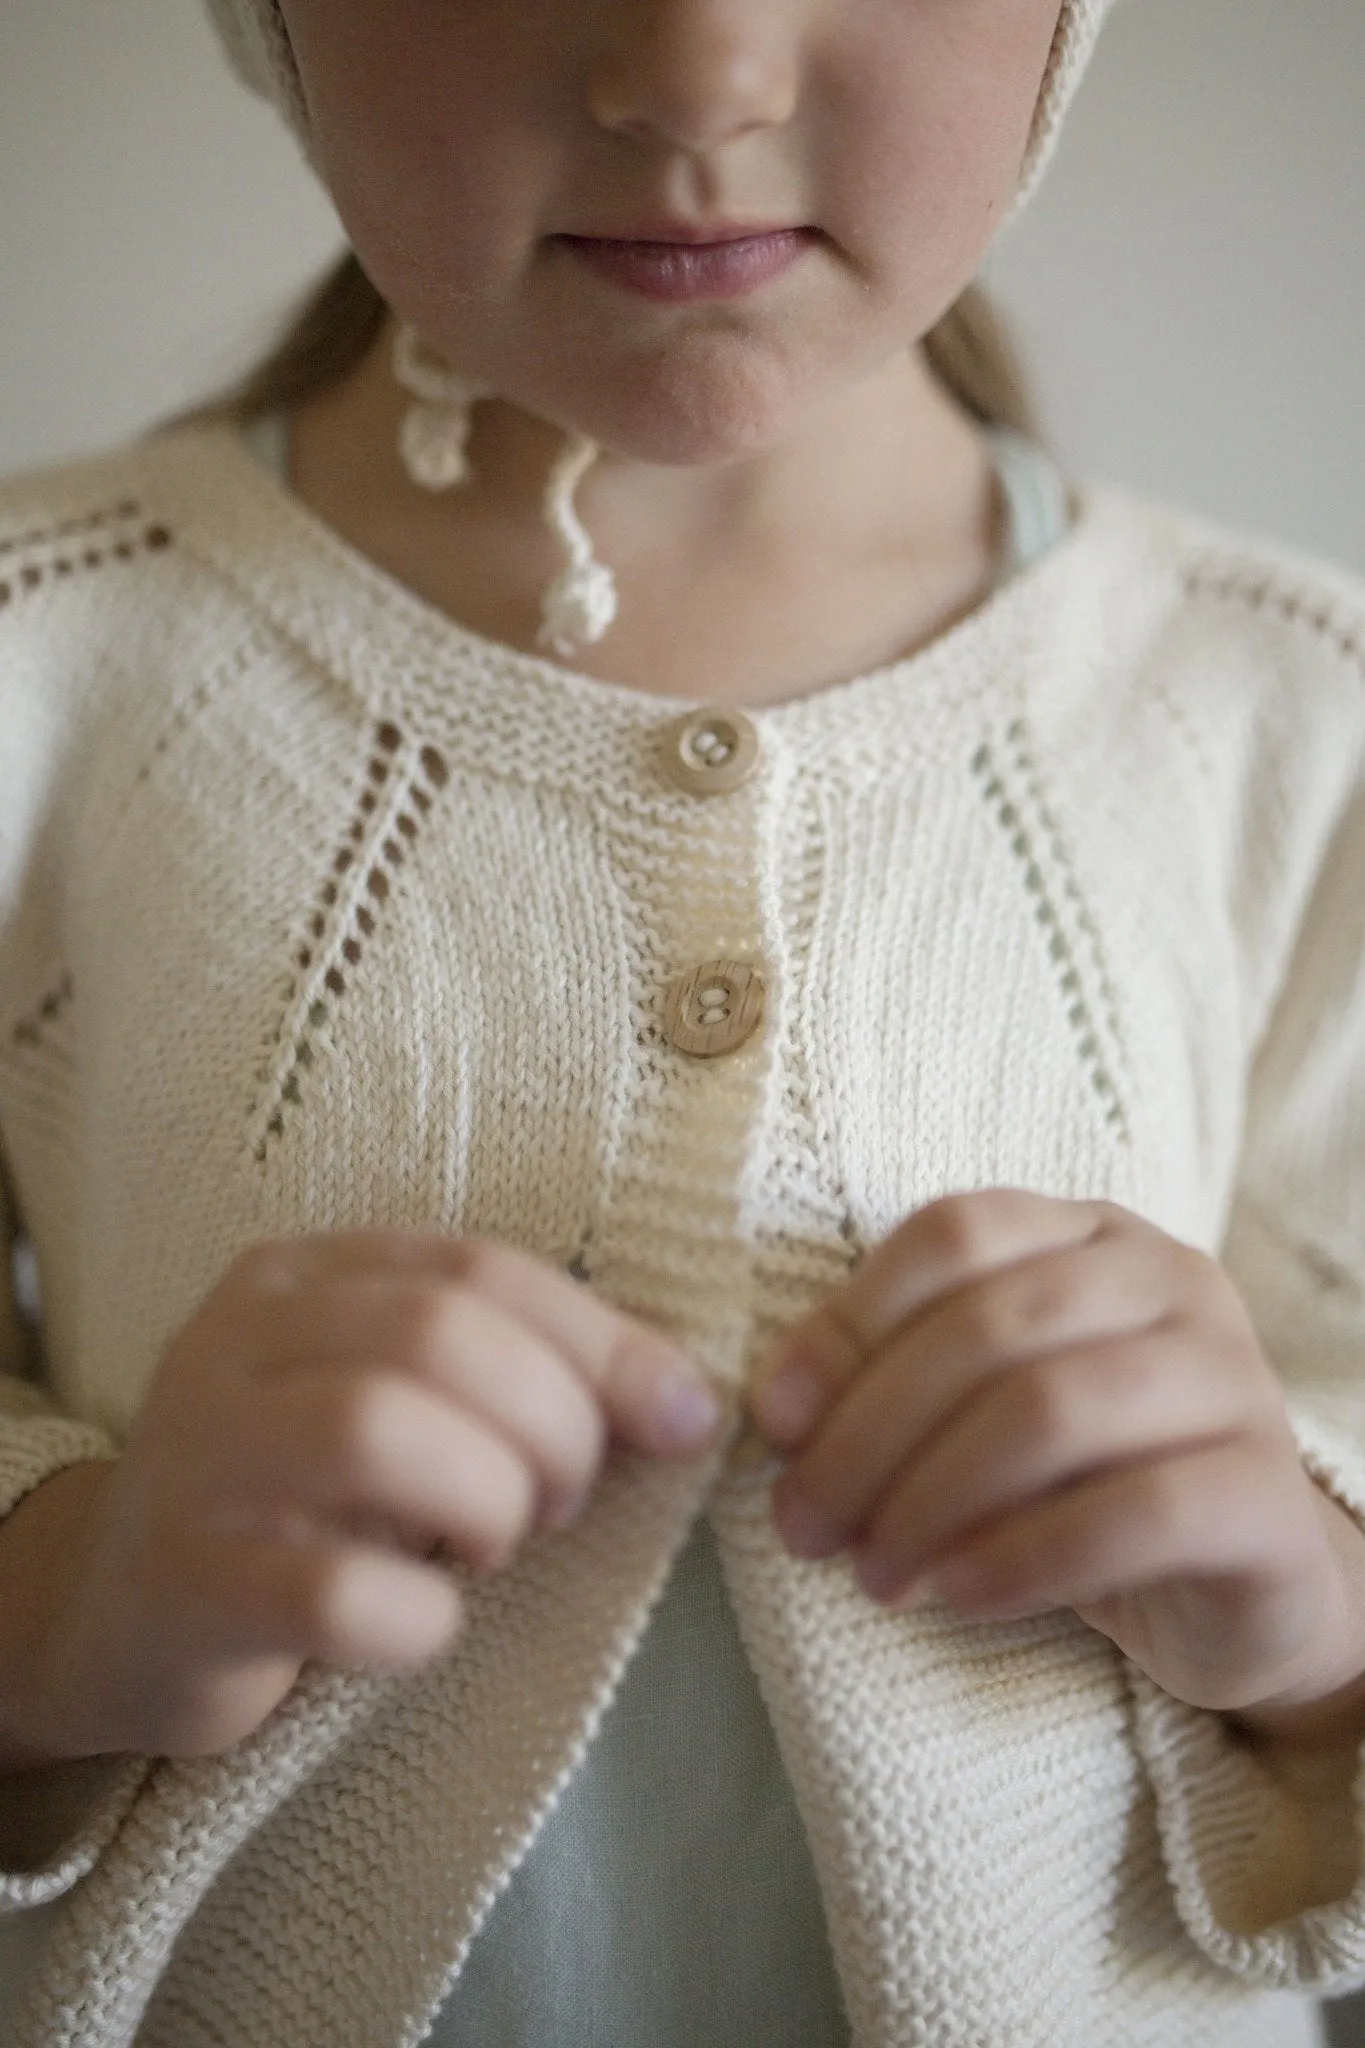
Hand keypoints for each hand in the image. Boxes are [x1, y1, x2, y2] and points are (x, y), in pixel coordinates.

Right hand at [4, 1233, 718, 1762]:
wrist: (115, 1608)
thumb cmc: (301, 1497)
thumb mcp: (399, 1402)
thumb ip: (520, 1376)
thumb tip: (687, 1402)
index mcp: (298, 1276)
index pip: (478, 1268)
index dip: (602, 1340)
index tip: (682, 1417)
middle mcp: (233, 1343)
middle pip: (436, 1335)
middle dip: (549, 1421)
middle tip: (563, 1500)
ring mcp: (197, 1461)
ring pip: (374, 1430)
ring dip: (488, 1497)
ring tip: (497, 1544)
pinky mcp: (185, 1587)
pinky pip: (331, 1593)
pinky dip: (419, 1617)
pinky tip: (429, 1624)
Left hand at [750, 1190, 1364, 1730]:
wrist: (1243, 1591)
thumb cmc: (1081, 1482)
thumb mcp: (979, 1414)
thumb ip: (893, 1383)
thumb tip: (779, 1410)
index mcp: (1090, 1233)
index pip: (954, 1234)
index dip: (849, 1322)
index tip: (773, 1419)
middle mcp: (1171, 1281)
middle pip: (991, 1327)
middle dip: (871, 1433)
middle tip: (802, 1524)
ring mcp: (1232, 1379)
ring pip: (1054, 1411)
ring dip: (933, 1500)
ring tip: (873, 1572)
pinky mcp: (1268, 1496)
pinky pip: (1135, 1513)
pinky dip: (1024, 1558)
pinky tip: (957, 1597)